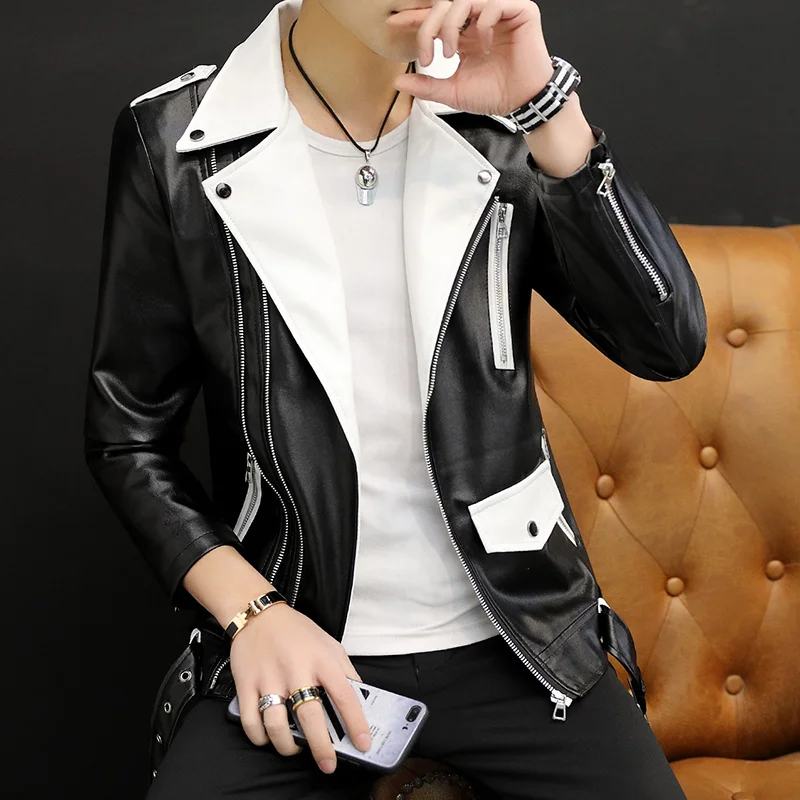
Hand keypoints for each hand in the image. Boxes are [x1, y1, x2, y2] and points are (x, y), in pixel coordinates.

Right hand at [229, 602, 371, 773]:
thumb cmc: (297, 632)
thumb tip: (361, 702)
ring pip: (276, 725)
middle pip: (310, 716)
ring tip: (296, 749)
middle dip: (322, 747)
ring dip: (288, 746)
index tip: (363, 743)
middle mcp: (296, 669)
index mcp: (322, 659)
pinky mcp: (246, 684)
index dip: (356, 723)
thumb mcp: (330, 645)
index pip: (345, 695)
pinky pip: (251, 722)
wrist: (258, 614)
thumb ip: (346, 672)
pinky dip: (260, 738)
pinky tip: (269, 738)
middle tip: (328, 764)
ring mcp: (269, 678)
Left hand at [387, 0, 554, 115]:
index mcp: (465, 35)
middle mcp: (479, 20)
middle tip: (428, 56)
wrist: (523, 101)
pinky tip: (483, 47)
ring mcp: (499, 13)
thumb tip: (399, 83)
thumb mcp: (454, 92)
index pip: (437, 18)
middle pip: (445, 5)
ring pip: (465, 1)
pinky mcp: (519, 11)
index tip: (395, 24)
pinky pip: (493, 4)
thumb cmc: (495, 94)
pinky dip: (482, 24)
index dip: (416, 18)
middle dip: (429, 28)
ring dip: (450, 26)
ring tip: (450, 53)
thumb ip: (428, 86)